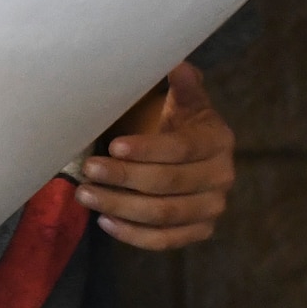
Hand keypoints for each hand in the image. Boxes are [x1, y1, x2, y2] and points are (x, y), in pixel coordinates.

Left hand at [77, 62, 234, 249]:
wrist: (182, 153)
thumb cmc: (172, 122)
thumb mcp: (178, 100)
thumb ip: (182, 86)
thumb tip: (177, 66)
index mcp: (218, 140)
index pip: (182, 149)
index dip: (147, 149)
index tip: (113, 145)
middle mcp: (222, 176)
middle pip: (169, 184)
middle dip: (124, 178)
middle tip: (88, 170)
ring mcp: (211, 208)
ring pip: (163, 214)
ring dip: (120, 206)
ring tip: (84, 194)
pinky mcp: (197, 231)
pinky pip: (164, 241)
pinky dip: (132, 235)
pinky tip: (104, 221)